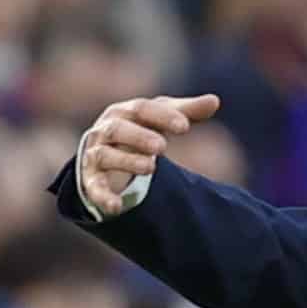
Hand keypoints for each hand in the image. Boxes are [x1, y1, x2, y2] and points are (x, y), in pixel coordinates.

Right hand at [79, 94, 221, 215]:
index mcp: (123, 113)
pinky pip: (94, 189)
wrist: (108, 158)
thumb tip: (215, 101)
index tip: (185, 126)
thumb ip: (186, 112)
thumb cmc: (139, 132)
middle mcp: (105, 131)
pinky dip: (103, 196)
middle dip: (139, 136)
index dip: (162, 116)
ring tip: (151, 166)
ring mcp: (95, 156)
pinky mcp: (92, 181)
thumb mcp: (161, 120)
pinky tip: (117, 206)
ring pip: (105, 155)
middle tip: (161, 146)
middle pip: (118, 129)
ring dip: (126, 161)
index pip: (141, 109)